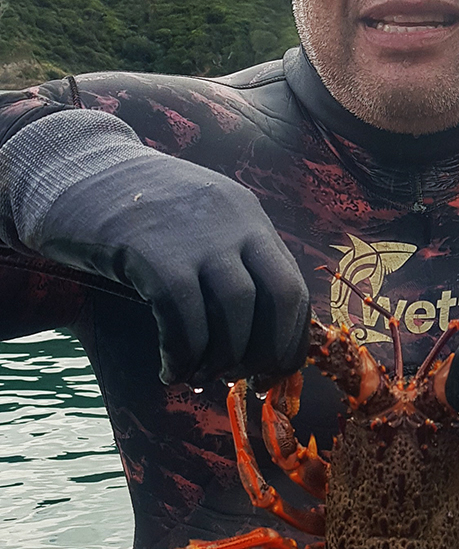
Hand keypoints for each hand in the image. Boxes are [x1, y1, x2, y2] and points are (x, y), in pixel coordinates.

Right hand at [37, 154, 308, 385]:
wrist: (73, 167)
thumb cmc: (134, 207)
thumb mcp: (198, 220)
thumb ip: (229, 263)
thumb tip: (253, 339)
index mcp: (249, 216)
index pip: (295, 287)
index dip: (289, 341)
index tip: (273, 372)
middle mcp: (234, 221)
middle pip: (280, 298)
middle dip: (268, 352)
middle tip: (246, 381)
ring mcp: (195, 235)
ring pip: (235, 312)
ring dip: (222, 359)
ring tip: (199, 377)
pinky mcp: (153, 252)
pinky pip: (183, 319)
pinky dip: (182, 355)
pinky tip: (169, 370)